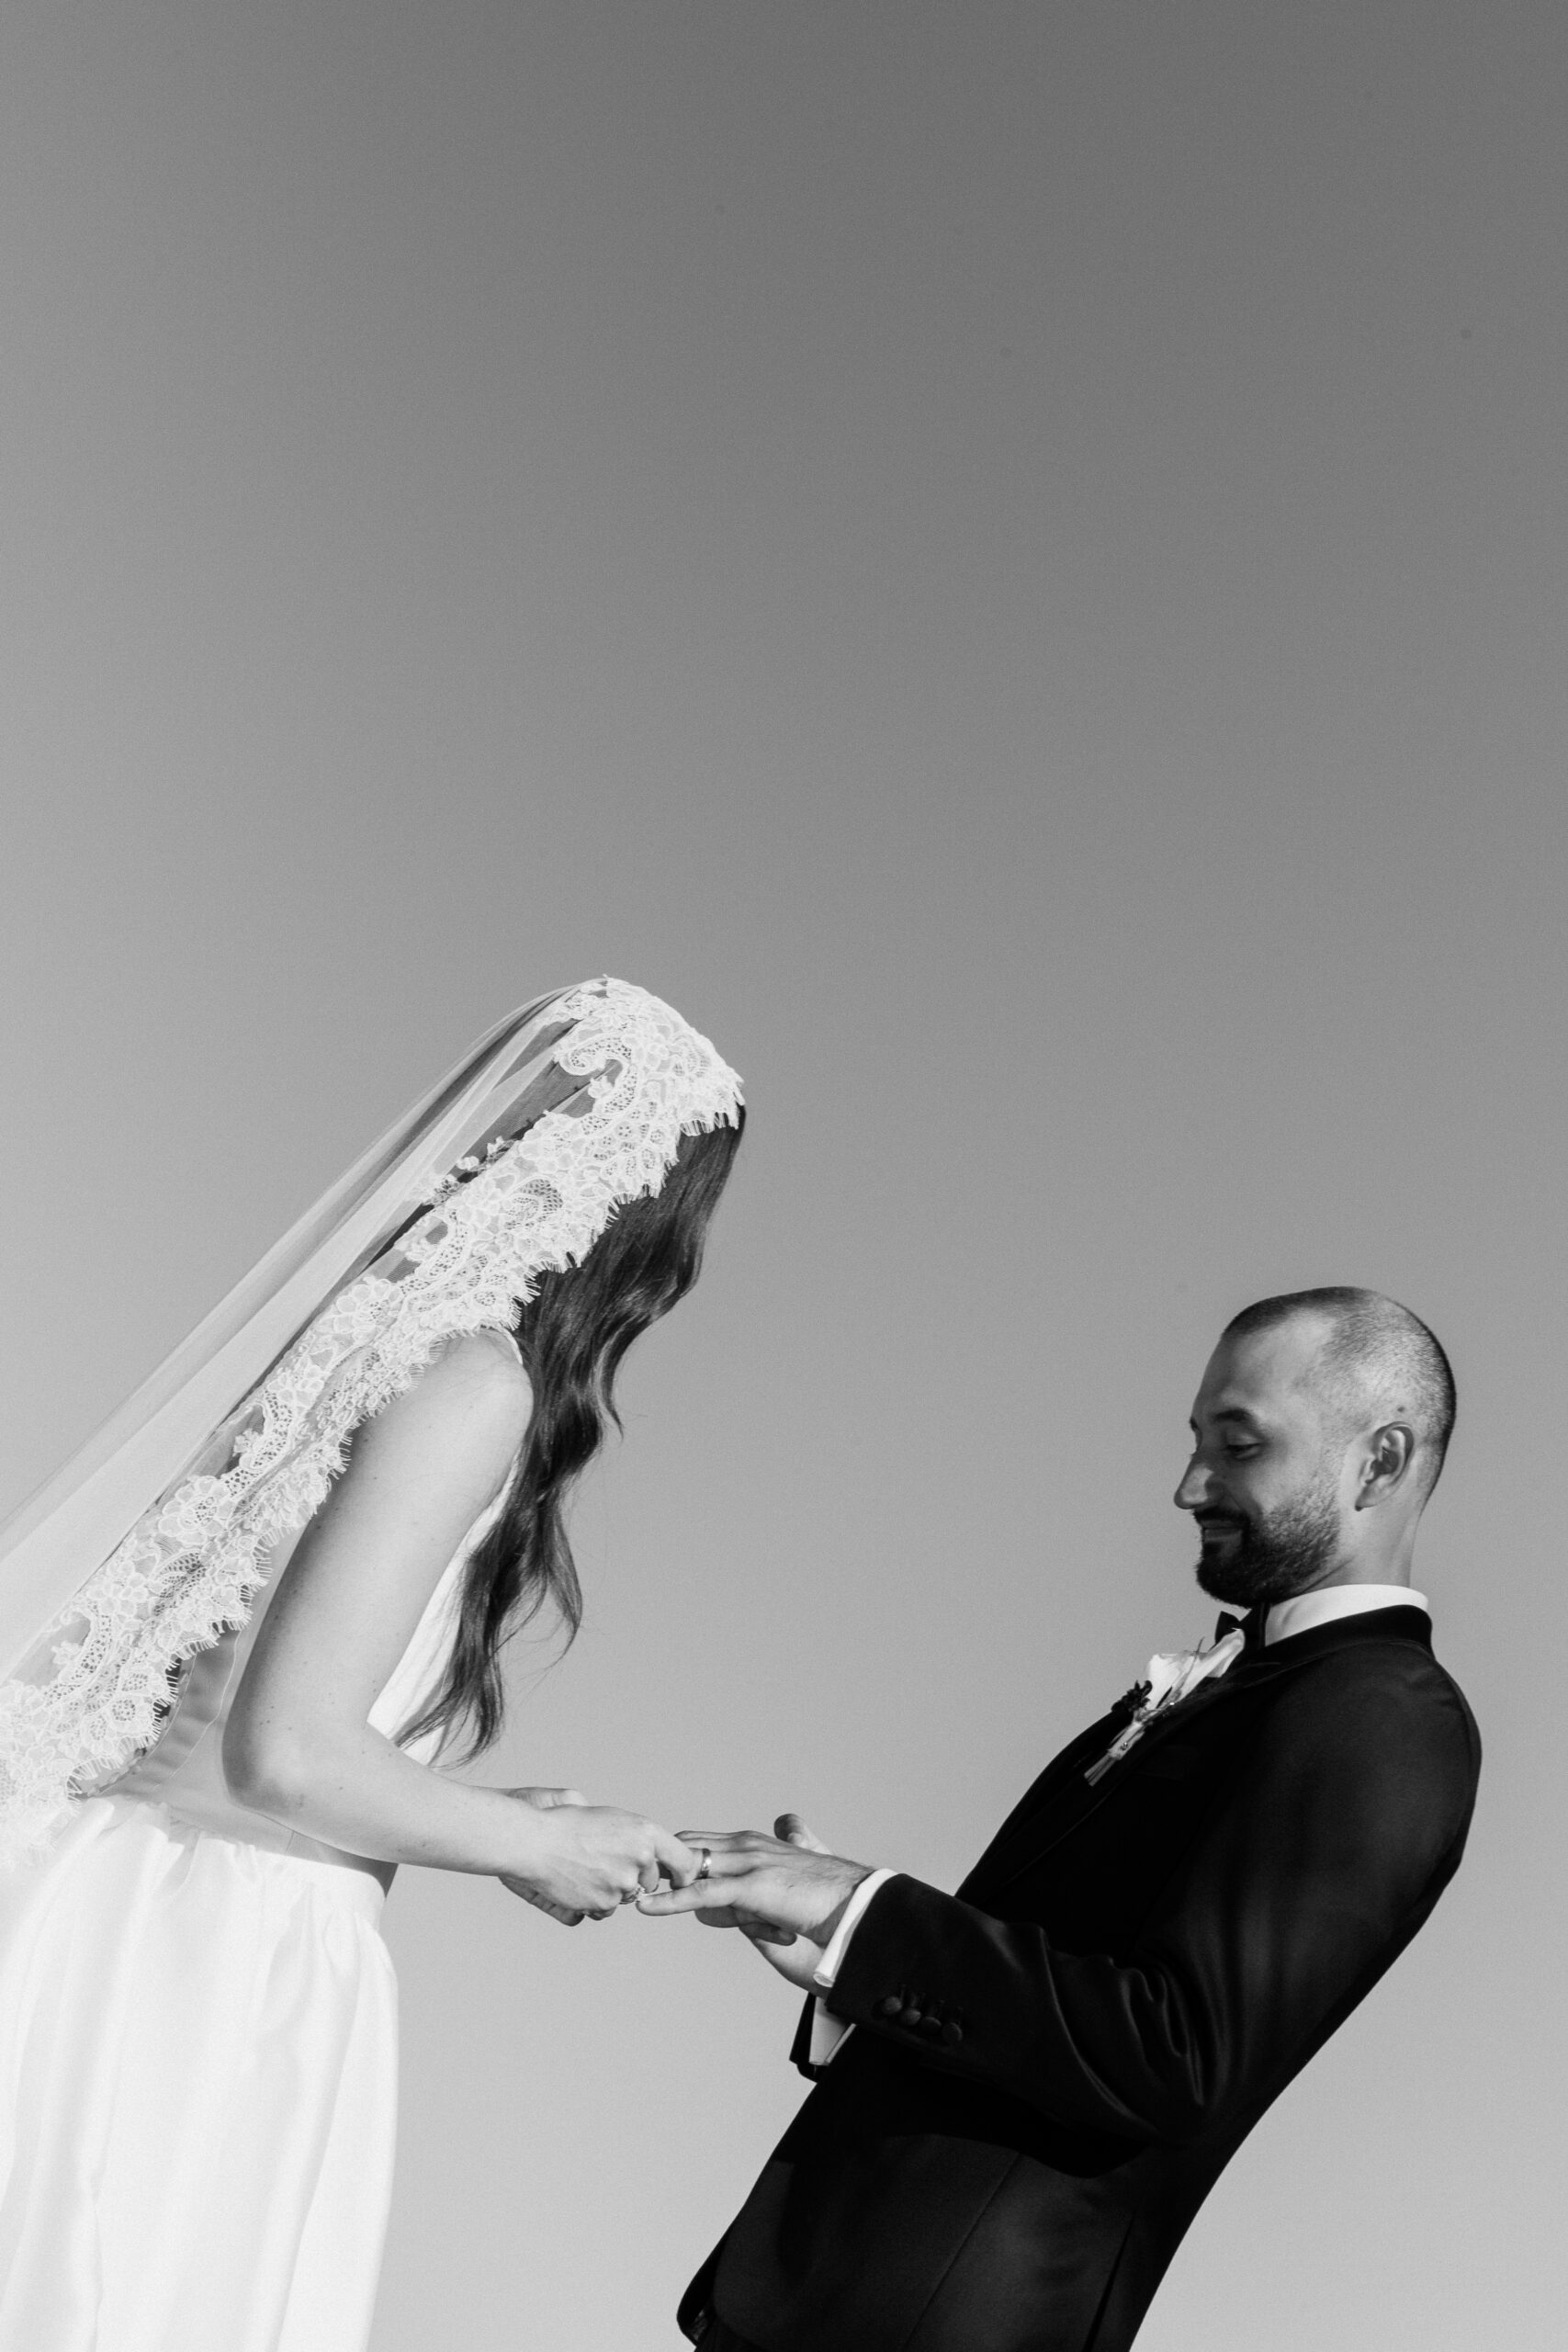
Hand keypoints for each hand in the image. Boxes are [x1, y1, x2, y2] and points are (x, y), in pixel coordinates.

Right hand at [498, 1791, 696, 1923]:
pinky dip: (594, 1902)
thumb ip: (633, 1836)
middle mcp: (640, 1859)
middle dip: (634, 1876)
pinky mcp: (604, 1904)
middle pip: (651, 1881)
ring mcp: (623, 1885)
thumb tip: (646, 1852)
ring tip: (585, 1869)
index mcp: (645, 1832)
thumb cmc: (565, 1822)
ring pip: (627, 1897)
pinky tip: (576, 1883)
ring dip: (612, 1889)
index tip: (681, 1878)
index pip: (683, 1858)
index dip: (685, 1872)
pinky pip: (607, 1909)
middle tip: (606, 1862)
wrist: (533, 1842)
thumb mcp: (608, 1816)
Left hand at [636, 1812, 870, 1946]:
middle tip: (634, 1883)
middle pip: (688, 1849)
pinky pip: (701, 1893)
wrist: (858, 1906)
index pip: (702, 1841)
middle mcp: (748, 1846)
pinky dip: (670, 1901)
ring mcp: (749, 1864)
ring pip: (692, 1869)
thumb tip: (790, 1822)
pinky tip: (647, 1908)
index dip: (676, 1858)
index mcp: (757, 1844)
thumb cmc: (833, 1897)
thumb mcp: (803, 1869)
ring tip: (632, 1896)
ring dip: (663, 1885)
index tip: (651, 1871)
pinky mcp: (751, 1888)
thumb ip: (794, 1844)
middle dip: (662, 1867)